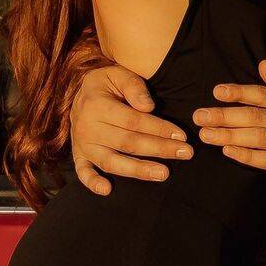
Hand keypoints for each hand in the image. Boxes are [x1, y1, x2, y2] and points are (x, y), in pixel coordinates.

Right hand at [69, 63, 191, 194]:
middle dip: (159, 149)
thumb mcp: (118, 74)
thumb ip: (134, 87)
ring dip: (138, 170)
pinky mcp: (79, 155)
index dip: (159, 129)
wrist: (80, 92)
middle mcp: (88, 127)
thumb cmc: (106, 84)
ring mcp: (82, 144)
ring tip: (163, 173)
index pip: (133, 121)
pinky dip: (93, 183)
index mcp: (97, 105)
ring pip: (111, 161)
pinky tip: (108, 190)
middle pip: (128, 143)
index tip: (181, 135)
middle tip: (185, 153)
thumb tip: (148, 107)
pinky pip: (83, 172)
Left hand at [192, 59, 265, 192]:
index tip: (217, 91)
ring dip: (230, 136)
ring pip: (260, 137)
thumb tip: (263, 64)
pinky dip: (248, 156)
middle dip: (226, 115)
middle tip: (199, 115)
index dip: (240, 92)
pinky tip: (228, 153)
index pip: (265, 94)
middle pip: (257, 116)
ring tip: (206, 135)